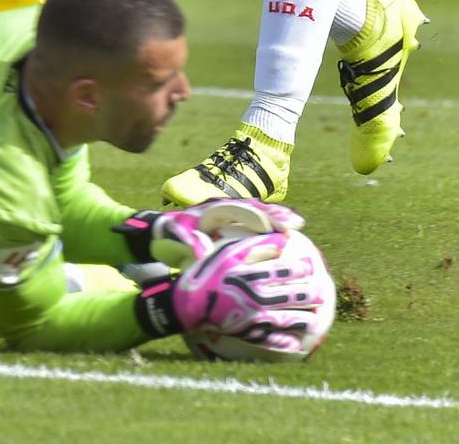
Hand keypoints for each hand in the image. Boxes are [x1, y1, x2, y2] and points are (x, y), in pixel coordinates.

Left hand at [122, 200, 305, 267]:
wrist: (161, 226)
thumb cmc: (170, 231)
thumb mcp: (176, 236)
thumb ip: (189, 243)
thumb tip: (201, 253)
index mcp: (213, 208)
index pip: (242, 210)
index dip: (261, 217)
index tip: (280, 224)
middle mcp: (224, 206)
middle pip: (254, 208)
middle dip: (275, 214)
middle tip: (297, 223)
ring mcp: (228, 211)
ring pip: (256, 211)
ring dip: (275, 217)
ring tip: (296, 224)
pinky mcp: (230, 219)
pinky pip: (252, 218)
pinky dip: (267, 222)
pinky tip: (281, 232)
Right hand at [170, 232, 329, 353]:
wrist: (188, 304)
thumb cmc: (207, 273)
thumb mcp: (227, 252)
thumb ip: (255, 246)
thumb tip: (282, 240)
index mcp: (254, 276)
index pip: (284, 272)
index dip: (300, 269)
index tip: (311, 267)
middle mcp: (259, 297)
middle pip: (291, 295)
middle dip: (309, 294)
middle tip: (322, 293)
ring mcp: (255, 317)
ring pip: (287, 318)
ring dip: (304, 319)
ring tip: (316, 319)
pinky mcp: (249, 333)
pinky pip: (271, 339)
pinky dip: (285, 342)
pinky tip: (296, 345)